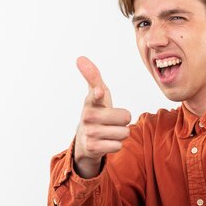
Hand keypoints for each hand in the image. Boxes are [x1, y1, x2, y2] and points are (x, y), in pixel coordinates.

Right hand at [73, 56, 131, 178]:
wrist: (85, 141)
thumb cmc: (96, 112)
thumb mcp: (97, 94)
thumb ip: (93, 77)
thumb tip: (80, 58)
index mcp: (90, 102)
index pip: (95, 95)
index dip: (98, 94)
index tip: (98, 92)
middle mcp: (88, 117)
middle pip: (125, 117)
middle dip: (123, 120)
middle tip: (112, 121)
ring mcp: (89, 133)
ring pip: (124, 132)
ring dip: (120, 133)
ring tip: (108, 132)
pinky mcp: (92, 148)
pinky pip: (118, 145)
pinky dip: (116, 145)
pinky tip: (105, 142)